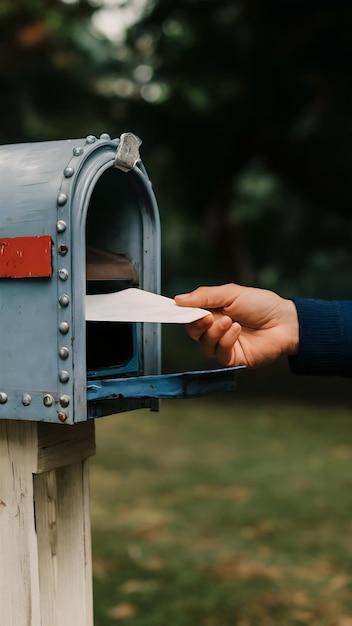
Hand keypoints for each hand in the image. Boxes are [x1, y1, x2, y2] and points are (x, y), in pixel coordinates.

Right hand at [174, 283, 298, 367]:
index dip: (181, 312)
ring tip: (229, 321)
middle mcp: (216, 329)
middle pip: (193, 331)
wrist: (285, 322)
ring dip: (215, 332)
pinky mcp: (233, 358)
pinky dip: (226, 340)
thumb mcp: (231, 293)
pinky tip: (236, 330)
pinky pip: (219, 353)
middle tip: (206, 316)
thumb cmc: (261, 305)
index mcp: (213, 312)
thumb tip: (179, 299)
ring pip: (205, 344)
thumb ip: (205, 296)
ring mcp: (224, 345)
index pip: (190, 314)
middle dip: (196, 324)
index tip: (174, 308)